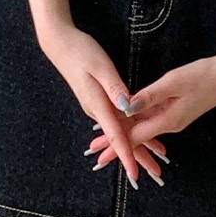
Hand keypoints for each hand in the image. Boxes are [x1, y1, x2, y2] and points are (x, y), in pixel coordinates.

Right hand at [40, 24, 166, 188]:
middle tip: (155, 171)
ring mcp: (96, 105)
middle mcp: (96, 110)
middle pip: (119, 138)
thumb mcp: (101, 66)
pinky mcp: (97, 99)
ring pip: (119, 130)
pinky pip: (116, 120)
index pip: (116, 135)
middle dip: (137, 156)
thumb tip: (128, 107)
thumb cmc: (80, 51)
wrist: (60, 43)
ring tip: (155, 155)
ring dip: (137, 143)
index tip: (136, 173)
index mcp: (98, 104)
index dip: (127, 155)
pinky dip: (129, 129)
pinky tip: (138, 132)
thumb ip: (115, 87)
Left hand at [85, 54, 215, 178]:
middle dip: (115, 144)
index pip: (134, 137)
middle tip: (94, 152)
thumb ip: (149, 95)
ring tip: (105, 140)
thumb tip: (127, 106)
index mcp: (167, 120)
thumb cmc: (203, 75)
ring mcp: (174, 119)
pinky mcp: (177, 111)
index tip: (97, 153)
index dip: (114, 144)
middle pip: (137, 138)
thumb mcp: (173, 82)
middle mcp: (170, 124)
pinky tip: (129, 123)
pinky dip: (138, 125)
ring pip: (144, 130)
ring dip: (125, 135)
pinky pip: (152, 122)